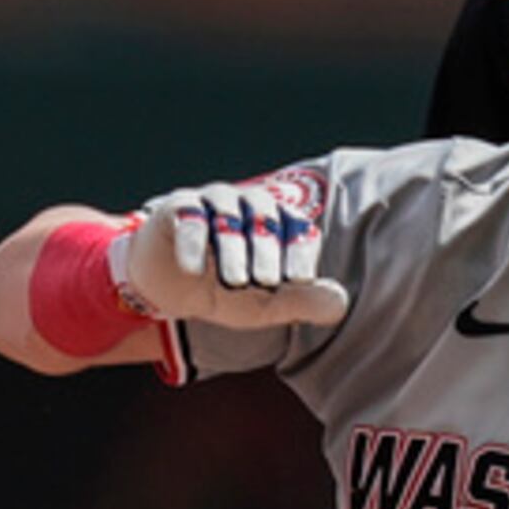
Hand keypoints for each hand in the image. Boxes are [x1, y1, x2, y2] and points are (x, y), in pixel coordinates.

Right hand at [117, 176, 351, 330]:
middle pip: (265, 214)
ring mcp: (212, 202)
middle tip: (267, 281)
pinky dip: (193, 242)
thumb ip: (300, 303)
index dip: (300, 250)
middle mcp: (247, 205)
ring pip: (228, 213)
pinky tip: (194, 270)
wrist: (168, 289)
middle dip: (268, 249)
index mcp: (276, 223)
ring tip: (234, 280)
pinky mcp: (179, 208)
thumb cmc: (222, 291)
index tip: (300, 279)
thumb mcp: (263, 306)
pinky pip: (189, 217)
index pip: (297, 226)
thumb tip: (340, 305)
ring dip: (233, 246)